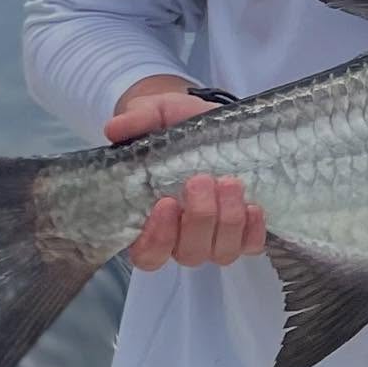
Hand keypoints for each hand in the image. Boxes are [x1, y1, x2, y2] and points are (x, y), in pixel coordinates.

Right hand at [105, 81, 266, 270]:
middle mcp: (183, 235)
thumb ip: (137, 119)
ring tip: (230, 183)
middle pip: (188, 252)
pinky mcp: (246, 229)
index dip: (156, 239)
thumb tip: (114, 128)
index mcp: (151, 218)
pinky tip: (253, 206)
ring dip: (228, 221)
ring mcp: (216, 235)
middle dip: (199, 218)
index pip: (147, 253)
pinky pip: (251, 246)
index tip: (165, 203)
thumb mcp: (156, 113)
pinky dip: (253, 231)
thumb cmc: (176, 124)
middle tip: (201, 180)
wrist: (212, 118)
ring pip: (221, 252)